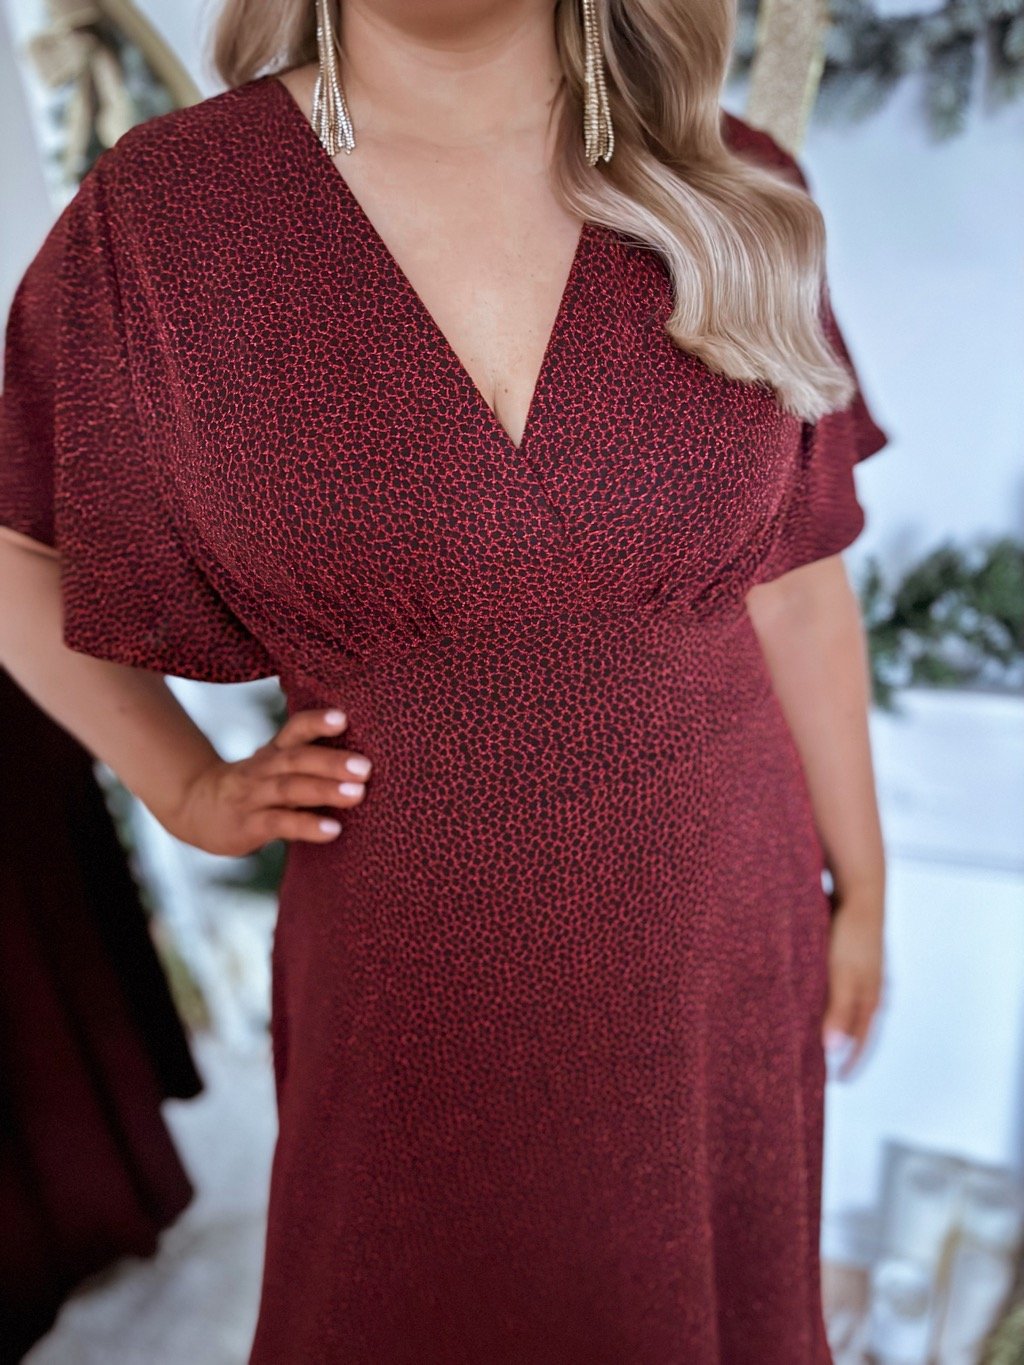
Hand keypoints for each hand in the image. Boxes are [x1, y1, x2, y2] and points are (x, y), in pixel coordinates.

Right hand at [163, 707, 370, 854]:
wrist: (195, 808)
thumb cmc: (253, 787)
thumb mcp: (275, 767)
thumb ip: (308, 763)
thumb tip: (364, 761)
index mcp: (275, 752)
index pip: (295, 729)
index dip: (317, 721)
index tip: (344, 717)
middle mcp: (264, 769)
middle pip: (297, 759)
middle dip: (332, 761)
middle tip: (366, 767)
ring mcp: (253, 796)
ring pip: (289, 789)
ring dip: (325, 790)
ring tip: (357, 794)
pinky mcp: (247, 825)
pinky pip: (279, 824)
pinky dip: (307, 826)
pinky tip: (333, 830)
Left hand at [822, 891, 885, 1078]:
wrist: (859, 892)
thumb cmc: (850, 936)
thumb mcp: (842, 977)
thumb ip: (838, 1012)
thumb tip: (833, 1051)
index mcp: (870, 998)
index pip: (862, 1040)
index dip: (851, 1062)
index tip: (839, 1082)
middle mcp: (871, 988)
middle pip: (858, 1026)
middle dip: (844, 1046)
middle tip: (827, 1065)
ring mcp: (863, 971)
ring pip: (850, 1005)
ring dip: (838, 1022)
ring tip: (818, 1034)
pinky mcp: (851, 955)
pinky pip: (842, 985)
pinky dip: (832, 998)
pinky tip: (818, 996)